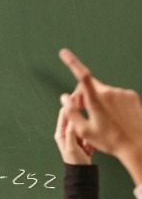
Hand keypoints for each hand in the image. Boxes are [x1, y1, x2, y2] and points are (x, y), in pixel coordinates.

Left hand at [53, 104, 91, 166]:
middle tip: (89, 120)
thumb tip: (72, 119)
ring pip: (84, 125)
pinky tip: (91, 146)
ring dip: (88, 130)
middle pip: (75, 117)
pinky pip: (89, 133)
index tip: (80, 100)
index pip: (64, 113)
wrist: (82, 173)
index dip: (71, 106)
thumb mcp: (71, 147)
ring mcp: (76, 135)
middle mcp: (67, 132)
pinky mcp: (83, 139)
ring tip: (88, 142)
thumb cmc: (74, 162)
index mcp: (61, 133)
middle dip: (82, 119)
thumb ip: (71, 133)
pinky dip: (91, 137)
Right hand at [59, 49, 141, 174]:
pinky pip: (115, 95)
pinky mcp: (131, 96)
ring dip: (97, 100)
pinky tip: (114, 117)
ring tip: (101, 119)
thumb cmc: (110, 141)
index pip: (82, 76)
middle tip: (81, 111)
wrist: (137, 145)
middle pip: (90, 86)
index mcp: (96, 101)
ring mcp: (122, 93)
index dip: (72, 63)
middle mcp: (109, 93)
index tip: (64, 53)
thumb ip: (71, 112)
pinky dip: (111, 102)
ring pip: (103, 92)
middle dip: (83, 95)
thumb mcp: (84, 131)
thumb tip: (65, 98)